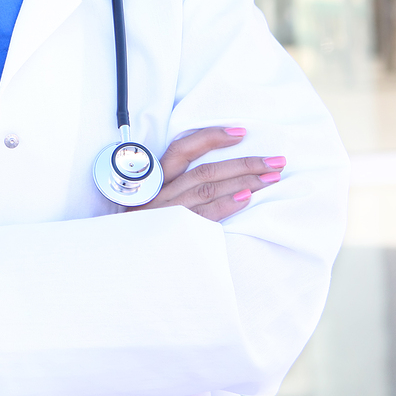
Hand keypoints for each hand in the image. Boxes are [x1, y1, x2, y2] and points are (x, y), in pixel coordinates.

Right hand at [133, 127, 284, 221]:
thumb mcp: (153, 206)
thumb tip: (219, 179)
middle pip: (205, 170)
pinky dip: (224, 204)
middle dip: (244, 163)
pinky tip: (246, 197)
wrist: (119, 261)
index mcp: (156, 181)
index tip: (241, 133)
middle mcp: (160, 193)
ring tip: (271, 178)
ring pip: (207, 187)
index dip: (211, 138)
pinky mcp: (171, 231)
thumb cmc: (142, 232)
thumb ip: (177, 191)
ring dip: (243, 180)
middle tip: (276, 162)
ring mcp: (165, 212)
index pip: (183, 149)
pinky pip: (202, 214)